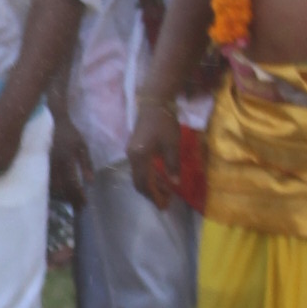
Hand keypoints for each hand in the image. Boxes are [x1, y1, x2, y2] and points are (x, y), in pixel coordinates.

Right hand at [50, 111, 94, 205]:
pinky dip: (49, 189)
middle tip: (76, 208)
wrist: (50, 119)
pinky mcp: (36, 163)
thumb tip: (90, 182)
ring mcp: (43, 164)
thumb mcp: (81, 145)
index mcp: (67, 159)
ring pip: (50, 186)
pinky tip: (54, 194)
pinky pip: (41, 180)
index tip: (84, 204)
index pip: (73, 183)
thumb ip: (86, 163)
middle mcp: (54, 163)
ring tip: (66, 203)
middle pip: (61, 188)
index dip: (78, 195)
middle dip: (69, 199)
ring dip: (59, 197)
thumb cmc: (68, 133)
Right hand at [127, 95, 184, 209]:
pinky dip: (150, 176)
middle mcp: (132, 157)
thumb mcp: (172, 144)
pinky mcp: (135, 149)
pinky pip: (140, 168)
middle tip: (165, 202)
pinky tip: (160, 178)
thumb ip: (172, 165)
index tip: (164, 205)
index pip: (144, 183)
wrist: (154, 102)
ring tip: (166, 192)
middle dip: (152, 194)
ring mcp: (132, 153)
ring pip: (139, 176)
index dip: (154, 196)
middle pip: (139, 182)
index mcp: (140, 157)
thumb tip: (174, 183)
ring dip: (151, 185)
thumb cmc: (164, 122)